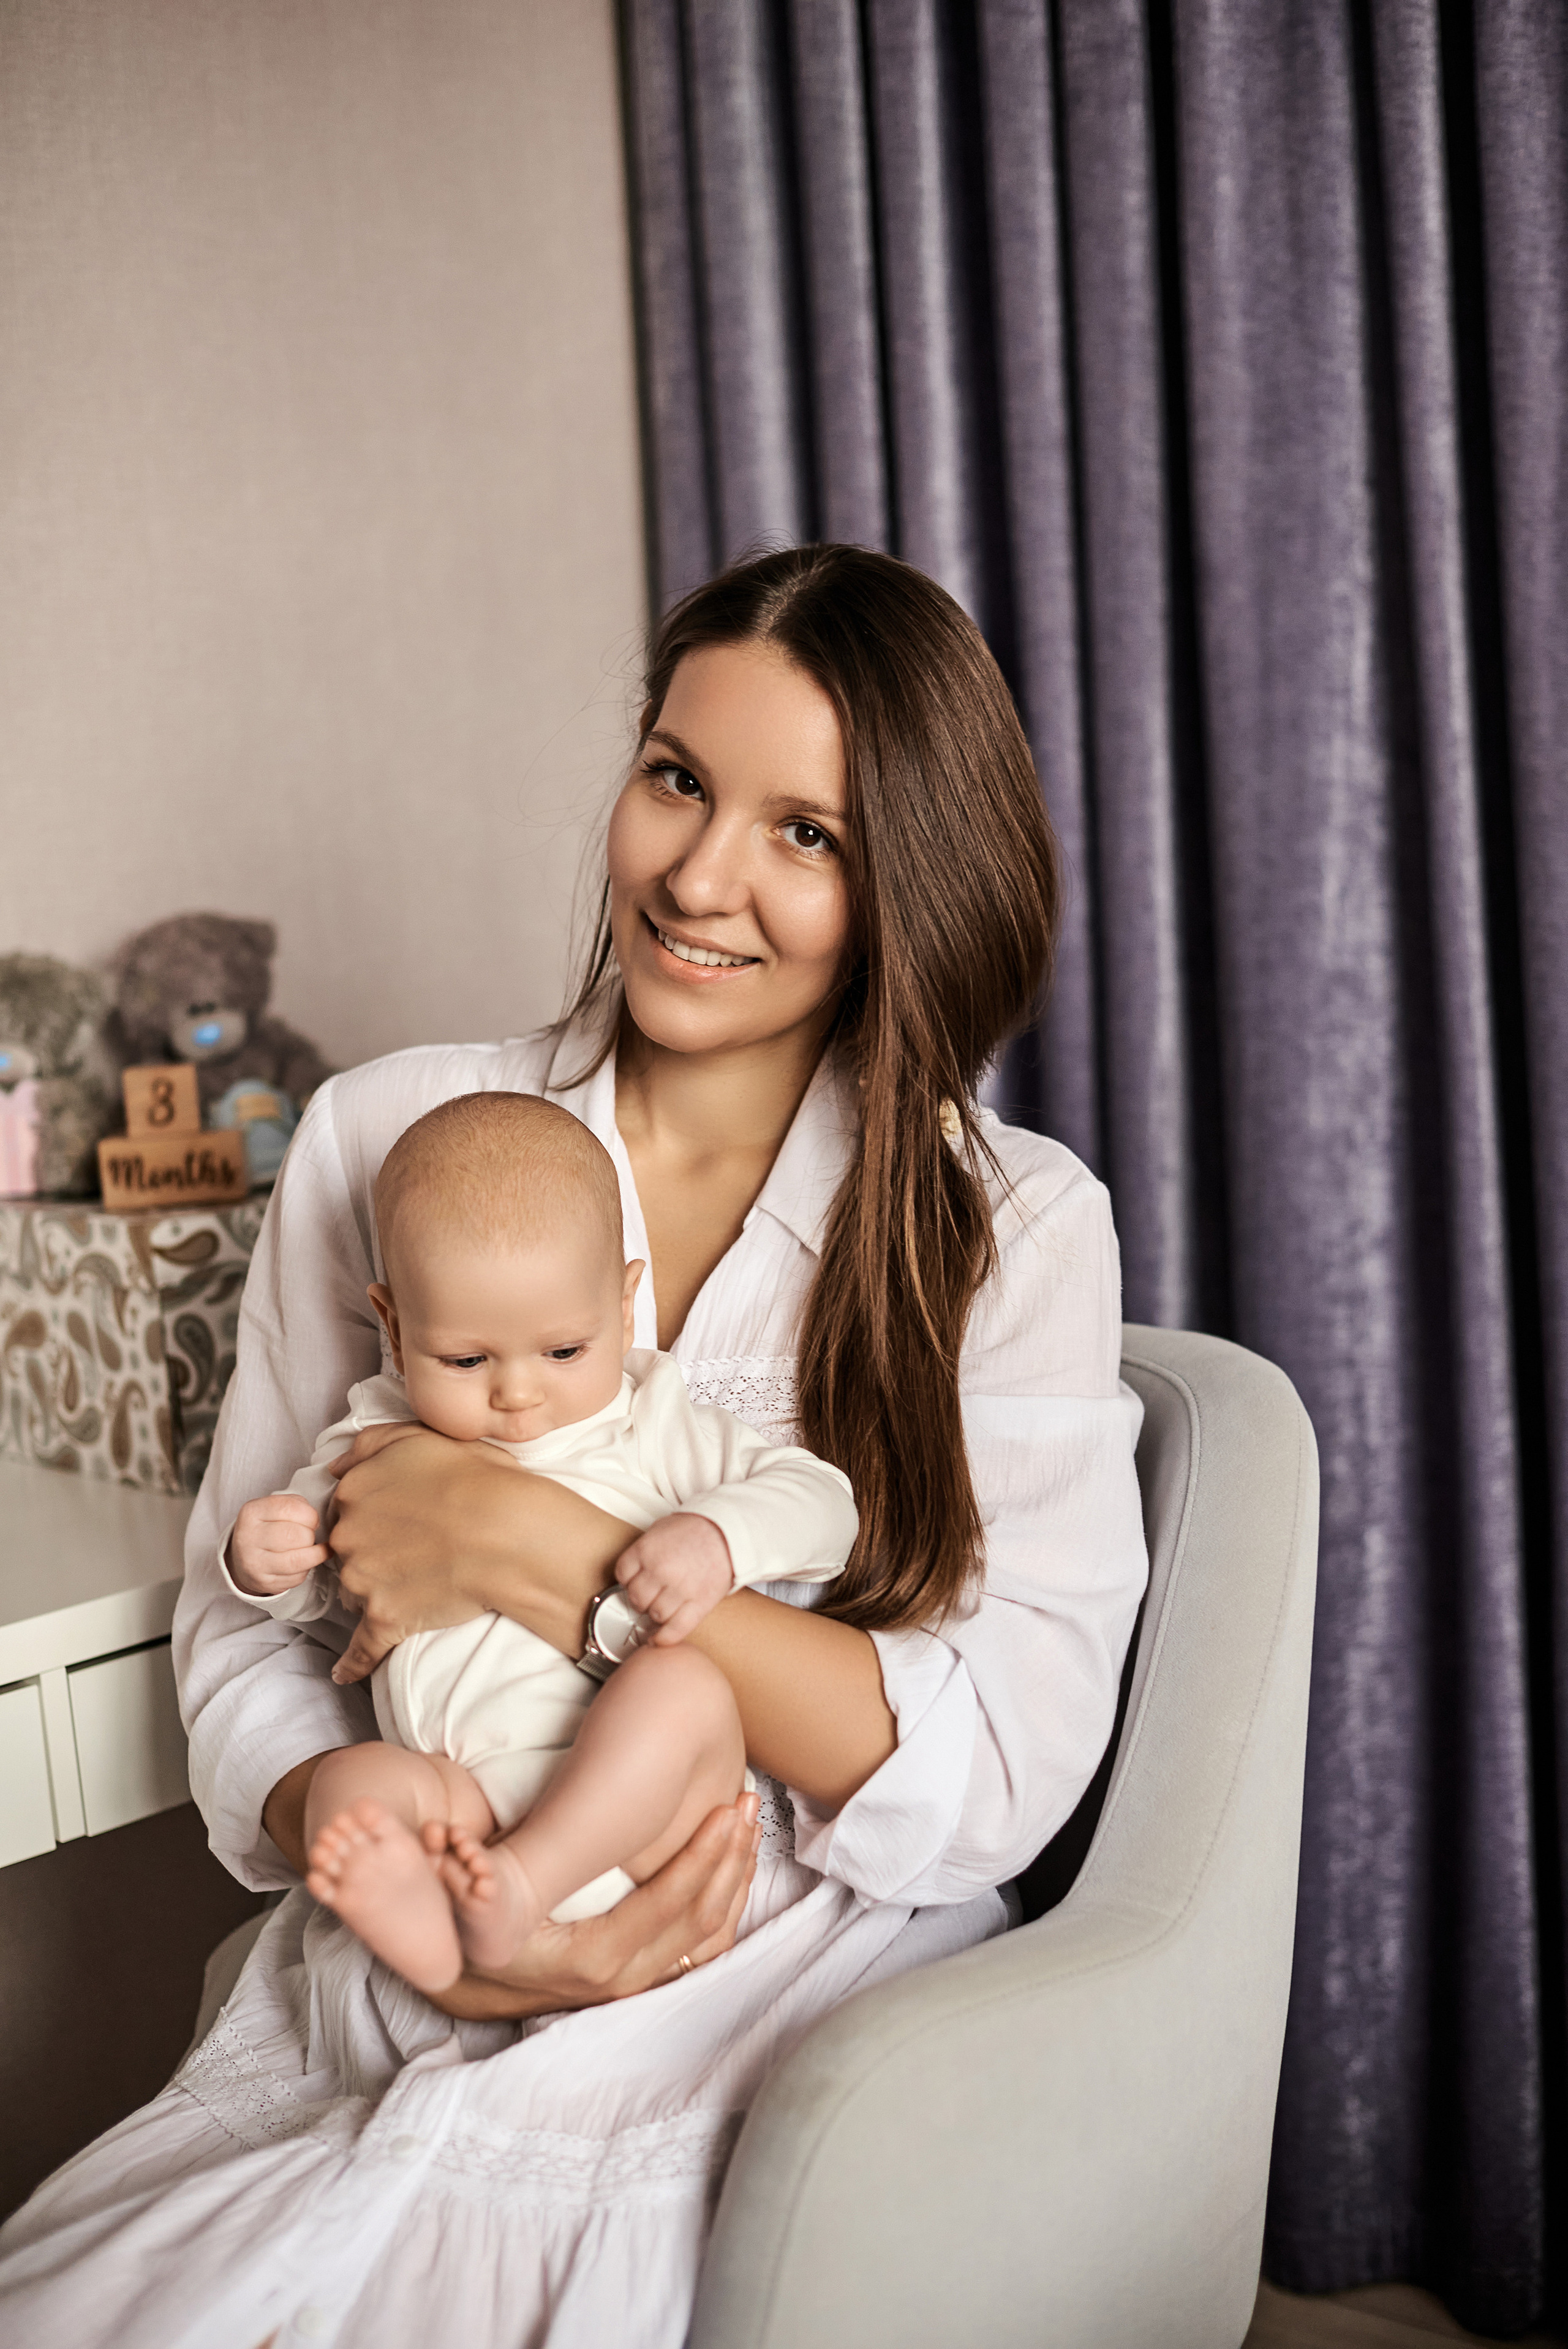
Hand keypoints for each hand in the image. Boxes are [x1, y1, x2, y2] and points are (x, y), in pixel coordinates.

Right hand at [229, 1494, 326, 1595]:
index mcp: (252, 1512)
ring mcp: (254, 1563)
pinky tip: (302, 1563)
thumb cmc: (267, 1529)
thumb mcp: (274, 1509)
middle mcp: (248, 1538)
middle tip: (308, 1536)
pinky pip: (298, 1577)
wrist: (244, 1558)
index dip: (310, 1515)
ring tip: (314, 1550)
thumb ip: (296, 1506)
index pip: (290, 1508)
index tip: (312, 1520)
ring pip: (298, 1559)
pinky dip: (307, 1569)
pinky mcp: (264, 1582)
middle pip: (294, 1535)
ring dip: (314, 1554)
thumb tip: (316, 1522)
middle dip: (310, 1535)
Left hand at [324, 1423, 636, 1685]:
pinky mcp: (384, 1618)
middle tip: (412, 1550)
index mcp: (355, 1488)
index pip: (345, 1506)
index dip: (372, 1514)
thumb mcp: (422, 1437)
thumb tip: (335, 1464)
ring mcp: (362, 1579)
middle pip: (345, 1549)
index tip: (398, 1521)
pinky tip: (343, 1673)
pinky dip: (352, 1663)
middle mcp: (348, 1533)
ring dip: (373, 1592)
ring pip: (354, 1592)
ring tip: (413, 1586)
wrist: (510, 1532)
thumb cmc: (481, 1481)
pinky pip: (360, 1648)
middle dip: (370, 1552)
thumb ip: (371, 1444)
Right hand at [427, 1793, 761, 2018]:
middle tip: (748, 1805)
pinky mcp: (634, 1978)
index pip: (666, 1909)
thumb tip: (450, 1840)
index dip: (701, 1858)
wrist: (461, 1970)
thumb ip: (473, 1873)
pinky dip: (720, 1902)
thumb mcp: (465, 1896)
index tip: (725, 1810)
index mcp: (586, 1959)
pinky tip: (731, 1861)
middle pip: (699, 1924)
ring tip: (749, 1826)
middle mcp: (616, 1981)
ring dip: (733, 1880)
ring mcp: (628, 1984)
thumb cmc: (467, 1920)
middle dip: (730, 1861)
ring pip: (707, 1940)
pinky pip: (697, 1948)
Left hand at [615, 1513, 734, 1644]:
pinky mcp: (700, 1603)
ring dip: (656, 1614)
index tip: (633, 1582)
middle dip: (641, 1599)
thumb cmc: (696, 1527)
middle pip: (637, 1598)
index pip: (623, 1575)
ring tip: (662, 1607)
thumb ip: (644, 1549)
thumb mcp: (661, 1528)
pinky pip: (676, 1629)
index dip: (627, 1580)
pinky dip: (665, 1638)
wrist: (730, 1531)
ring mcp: (680, 1589)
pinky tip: (658, 1638)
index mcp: (647, 1550)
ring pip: (655, 1615)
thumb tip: (633, 1570)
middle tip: (650, 1595)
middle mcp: (660, 1571)